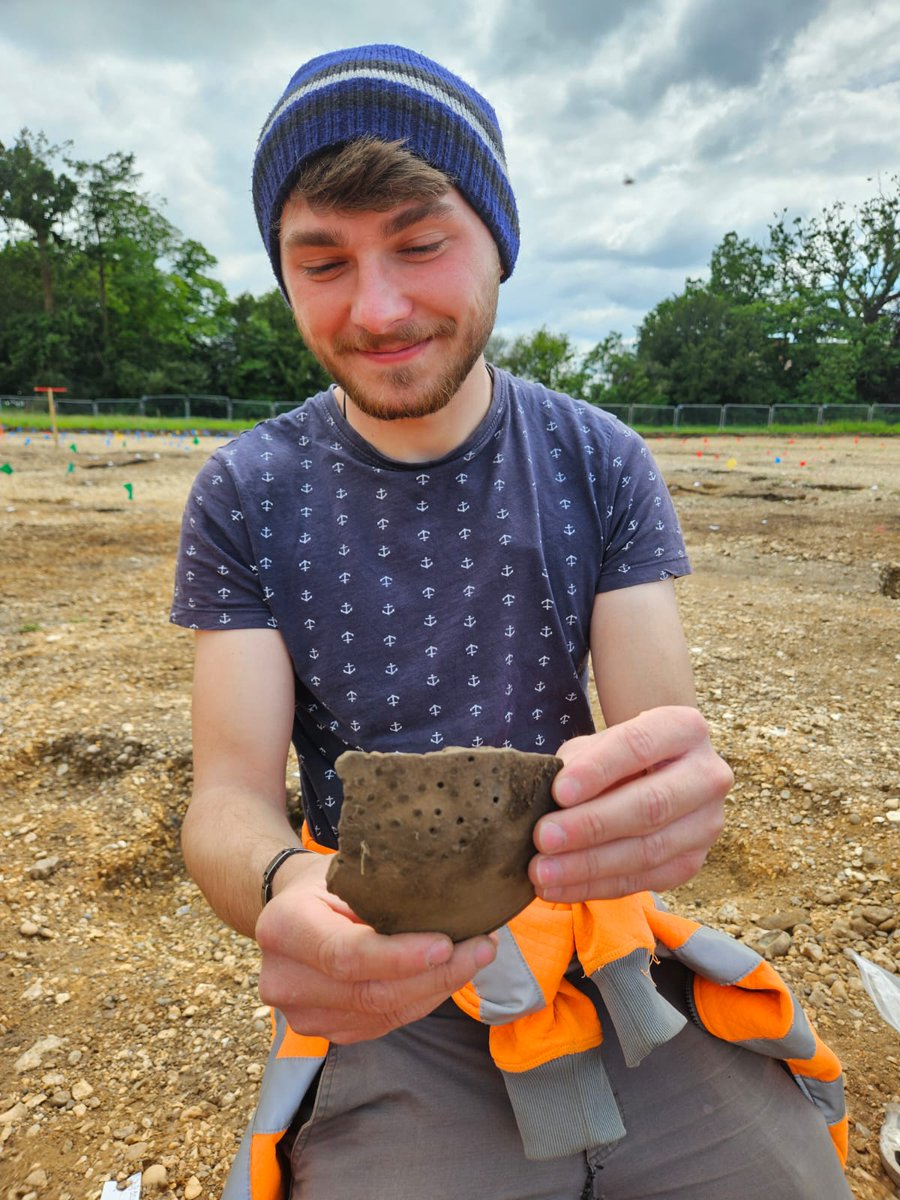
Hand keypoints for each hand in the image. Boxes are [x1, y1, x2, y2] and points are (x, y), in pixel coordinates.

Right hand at [255, 855, 496, 1042]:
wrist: (292, 910)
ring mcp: (303, 1015)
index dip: (400, 957)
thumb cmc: (326, 882)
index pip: (347, 954)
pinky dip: (422, 1000)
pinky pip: (386, 1023)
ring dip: (437, 988)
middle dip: (436, 974)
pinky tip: (448, 975)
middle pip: (371, 992)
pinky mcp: (328, 1032)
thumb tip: (449, 902)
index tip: (447, 945)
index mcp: (283, 929)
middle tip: (483, 948)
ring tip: (477, 956)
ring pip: (384, 1013)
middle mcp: (284, 980)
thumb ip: (381, 891)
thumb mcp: (346, 870)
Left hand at [529, 706, 730, 902]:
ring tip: (542, 872)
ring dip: (588, 866)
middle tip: (543, 837)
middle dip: (591, 825)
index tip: (558, 792)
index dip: (598, 770)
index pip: (638, 746)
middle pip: (650, 805)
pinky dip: (596, 887)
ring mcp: (706, 823)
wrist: (658, 771)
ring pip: (648, 851)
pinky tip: (559, 888)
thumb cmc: (618, 754)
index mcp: (684, 729)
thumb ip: (578, 765)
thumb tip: (546, 802)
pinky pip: (643, 880)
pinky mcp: (693, 862)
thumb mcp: (597, 744)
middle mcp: (707, 775)